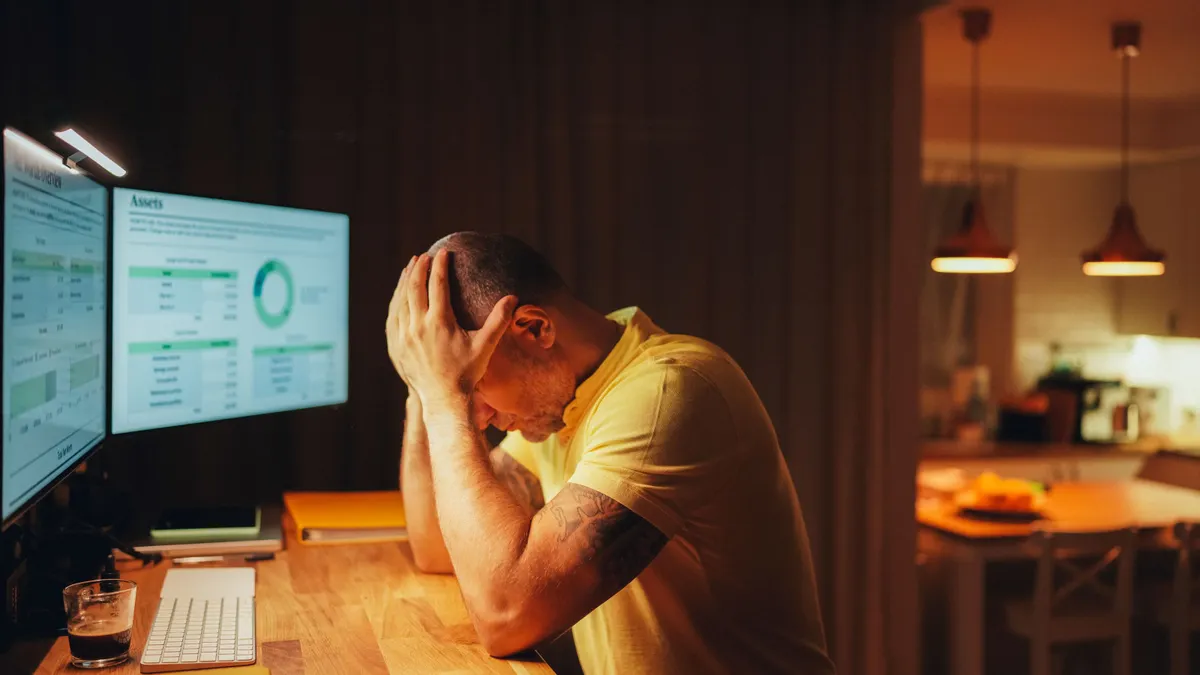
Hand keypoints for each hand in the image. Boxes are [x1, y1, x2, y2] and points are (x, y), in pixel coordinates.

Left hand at [385, 250, 516, 409]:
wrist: (443, 398)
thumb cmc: (467, 372)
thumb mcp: (485, 346)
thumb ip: (499, 321)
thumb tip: (513, 297)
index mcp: (440, 323)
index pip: (438, 284)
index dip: (441, 266)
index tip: (444, 253)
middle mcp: (418, 326)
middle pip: (415, 287)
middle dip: (419, 268)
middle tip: (424, 256)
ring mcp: (403, 335)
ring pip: (401, 299)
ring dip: (406, 280)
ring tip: (411, 267)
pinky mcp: (395, 344)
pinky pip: (393, 315)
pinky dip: (397, 299)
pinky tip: (401, 293)